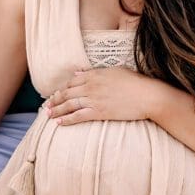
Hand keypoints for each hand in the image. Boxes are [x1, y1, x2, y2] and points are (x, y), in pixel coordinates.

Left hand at [46, 67, 166, 124]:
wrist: (147, 95)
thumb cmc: (135, 82)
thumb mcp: (114, 71)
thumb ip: (95, 72)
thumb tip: (78, 73)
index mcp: (95, 74)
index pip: (72, 81)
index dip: (63, 88)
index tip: (57, 93)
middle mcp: (91, 86)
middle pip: (67, 93)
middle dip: (55, 99)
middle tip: (47, 105)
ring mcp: (94, 99)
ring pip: (69, 105)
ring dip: (57, 110)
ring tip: (48, 114)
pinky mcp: (99, 112)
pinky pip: (78, 116)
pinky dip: (67, 119)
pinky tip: (59, 123)